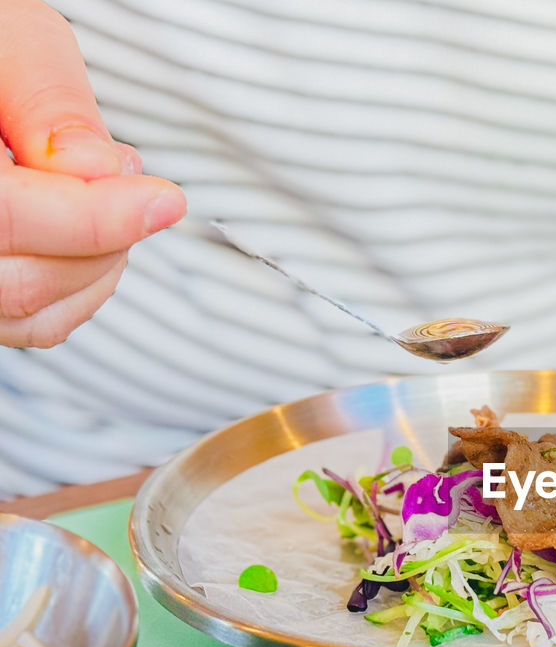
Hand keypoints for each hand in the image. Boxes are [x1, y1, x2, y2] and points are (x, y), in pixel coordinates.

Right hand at [0, 0, 185, 347]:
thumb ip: (48, 100)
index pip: (6, 218)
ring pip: (32, 310)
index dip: (95, 218)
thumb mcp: (11, 42)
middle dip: (101, 235)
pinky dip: (83, 285)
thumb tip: (100, 168)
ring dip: (99, 261)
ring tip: (106, 192)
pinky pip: (34, 322)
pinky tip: (92, 232)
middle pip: (22, 281)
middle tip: (126, 176)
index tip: (166, 199)